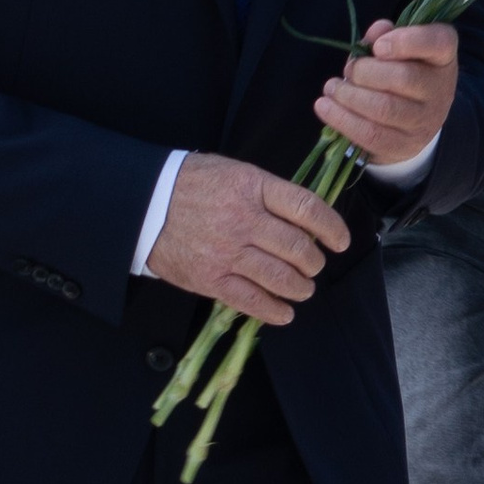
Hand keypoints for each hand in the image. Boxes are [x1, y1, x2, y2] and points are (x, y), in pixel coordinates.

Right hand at [146, 153, 348, 325]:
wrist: (143, 204)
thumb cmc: (192, 184)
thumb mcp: (233, 172)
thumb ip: (268, 192)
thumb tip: (305, 216)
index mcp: (252, 187)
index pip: (307, 207)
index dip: (331, 227)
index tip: (340, 240)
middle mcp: (243, 220)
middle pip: (298, 248)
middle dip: (314, 262)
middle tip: (313, 265)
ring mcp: (226, 252)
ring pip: (281, 278)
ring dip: (301, 287)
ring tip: (302, 288)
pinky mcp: (210, 279)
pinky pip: (252, 301)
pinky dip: (275, 310)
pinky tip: (284, 311)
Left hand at [314, 20, 459, 165]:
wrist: (414, 121)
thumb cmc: (401, 73)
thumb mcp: (398, 49)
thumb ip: (385, 36)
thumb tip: (377, 31)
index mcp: (442, 57)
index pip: (438, 42)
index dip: (407, 41)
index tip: (378, 46)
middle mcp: (440, 89)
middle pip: (403, 78)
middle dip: (364, 71)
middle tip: (349, 70)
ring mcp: (425, 121)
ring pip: (384, 108)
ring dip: (348, 96)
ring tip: (332, 88)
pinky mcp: (405, 146)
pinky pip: (371, 134)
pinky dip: (342, 119)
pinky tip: (325, 107)